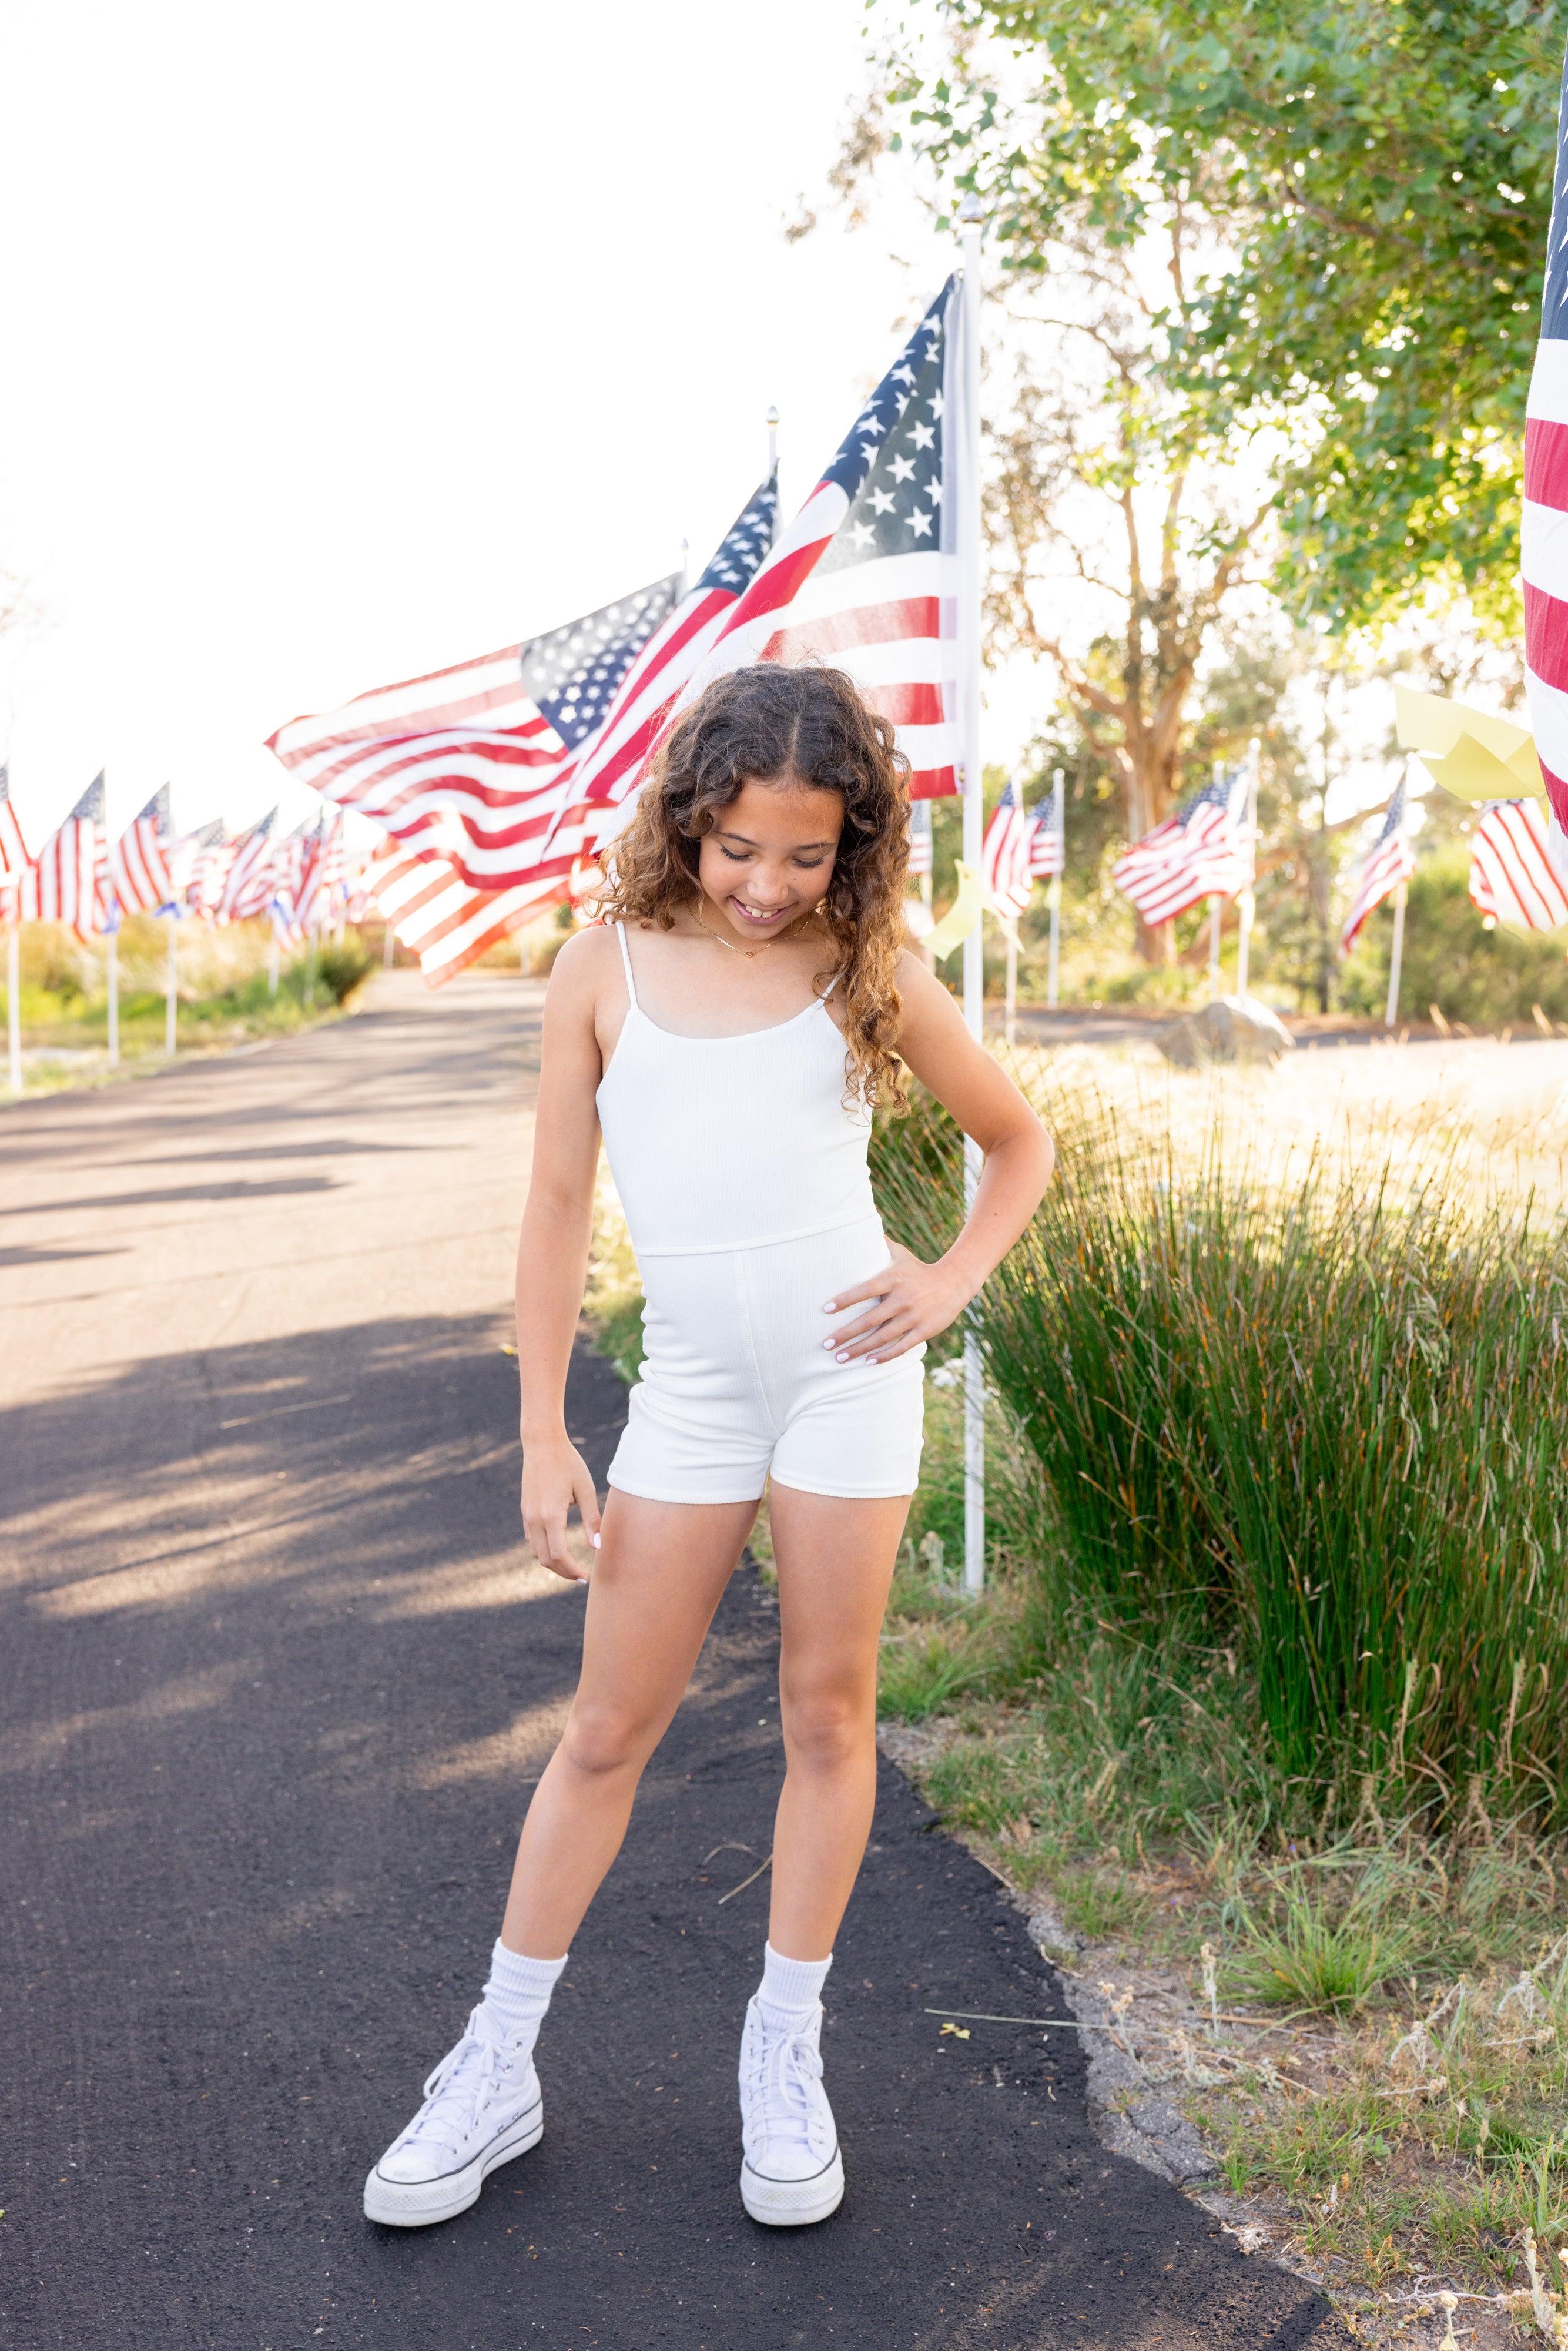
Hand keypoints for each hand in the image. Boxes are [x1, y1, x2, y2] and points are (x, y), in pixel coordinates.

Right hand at [520, 1434, 601, 1582]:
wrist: (542, 1443)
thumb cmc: (568, 1463)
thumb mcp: (585, 1489)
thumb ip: (592, 1519)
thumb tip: (597, 1546)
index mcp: (551, 1515)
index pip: (559, 1555)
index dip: (572, 1570)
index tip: (586, 1577)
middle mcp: (534, 1518)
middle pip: (545, 1559)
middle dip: (563, 1571)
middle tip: (580, 1576)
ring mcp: (526, 1515)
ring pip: (536, 1551)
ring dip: (552, 1563)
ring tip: (570, 1566)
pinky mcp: (525, 1510)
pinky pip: (531, 1539)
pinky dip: (544, 1550)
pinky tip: (558, 1548)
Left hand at [821, 1241, 970, 1364]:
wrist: (955, 1282)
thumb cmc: (919, 1269)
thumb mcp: (900, 1254)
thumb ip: (879, 1243)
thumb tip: (860, 1224)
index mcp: (893, 1280)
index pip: (865, 1290)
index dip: (845, 1300)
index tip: (826, 1310)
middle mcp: (902, 1299)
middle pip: (869, 1320)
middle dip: (846, 1334)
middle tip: (826, 1344)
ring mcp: (913, 1317)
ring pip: (882, 1337)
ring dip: (859, 1349)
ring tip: (840, 1358)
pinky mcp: (923, 1331)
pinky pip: (901, 1347)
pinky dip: (884, 1356)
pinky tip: (868, 1363)